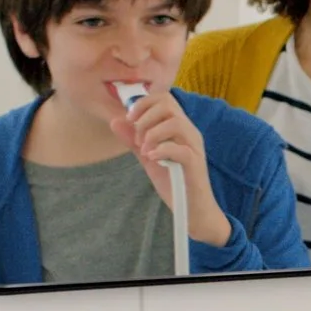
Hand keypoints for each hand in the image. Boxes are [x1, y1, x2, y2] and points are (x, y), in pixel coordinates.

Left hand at [112, 93, 233, 247]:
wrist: (193, 211)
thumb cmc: (175, 184)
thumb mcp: (148, 158)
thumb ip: (134, 140)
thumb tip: (116, 121)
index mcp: (179, 128)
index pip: (164, 99)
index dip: (143, 103)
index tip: (129, 118)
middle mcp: (189, 132)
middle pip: (168, 105)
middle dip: (145, 118)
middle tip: (138, 139)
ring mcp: (194, 147)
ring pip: (174, 123)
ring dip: (152, 134)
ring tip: (145, 150)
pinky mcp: (195, 163)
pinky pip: (179, 148)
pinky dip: (161, 150)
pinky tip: (152, 159)